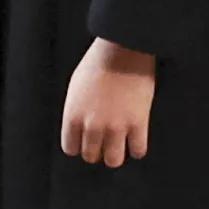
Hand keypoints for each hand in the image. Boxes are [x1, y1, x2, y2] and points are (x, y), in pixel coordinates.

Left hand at [61, 38, 155, 167]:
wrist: (123, 48)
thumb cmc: (98, 61)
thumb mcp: (76, 85)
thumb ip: (77, 110)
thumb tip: (80, 127)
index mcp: (73, 115)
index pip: (71, 148)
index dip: (79, 144)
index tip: (86, 140)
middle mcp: (92, 125)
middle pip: (91, 156)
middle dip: (97, 149)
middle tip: (104, 139)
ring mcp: (116, 127)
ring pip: (114, 161)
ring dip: (116, 153)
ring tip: (120, 142)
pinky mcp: (138, 124)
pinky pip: (138, 151)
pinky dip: (137, 148)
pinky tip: (136, 138)